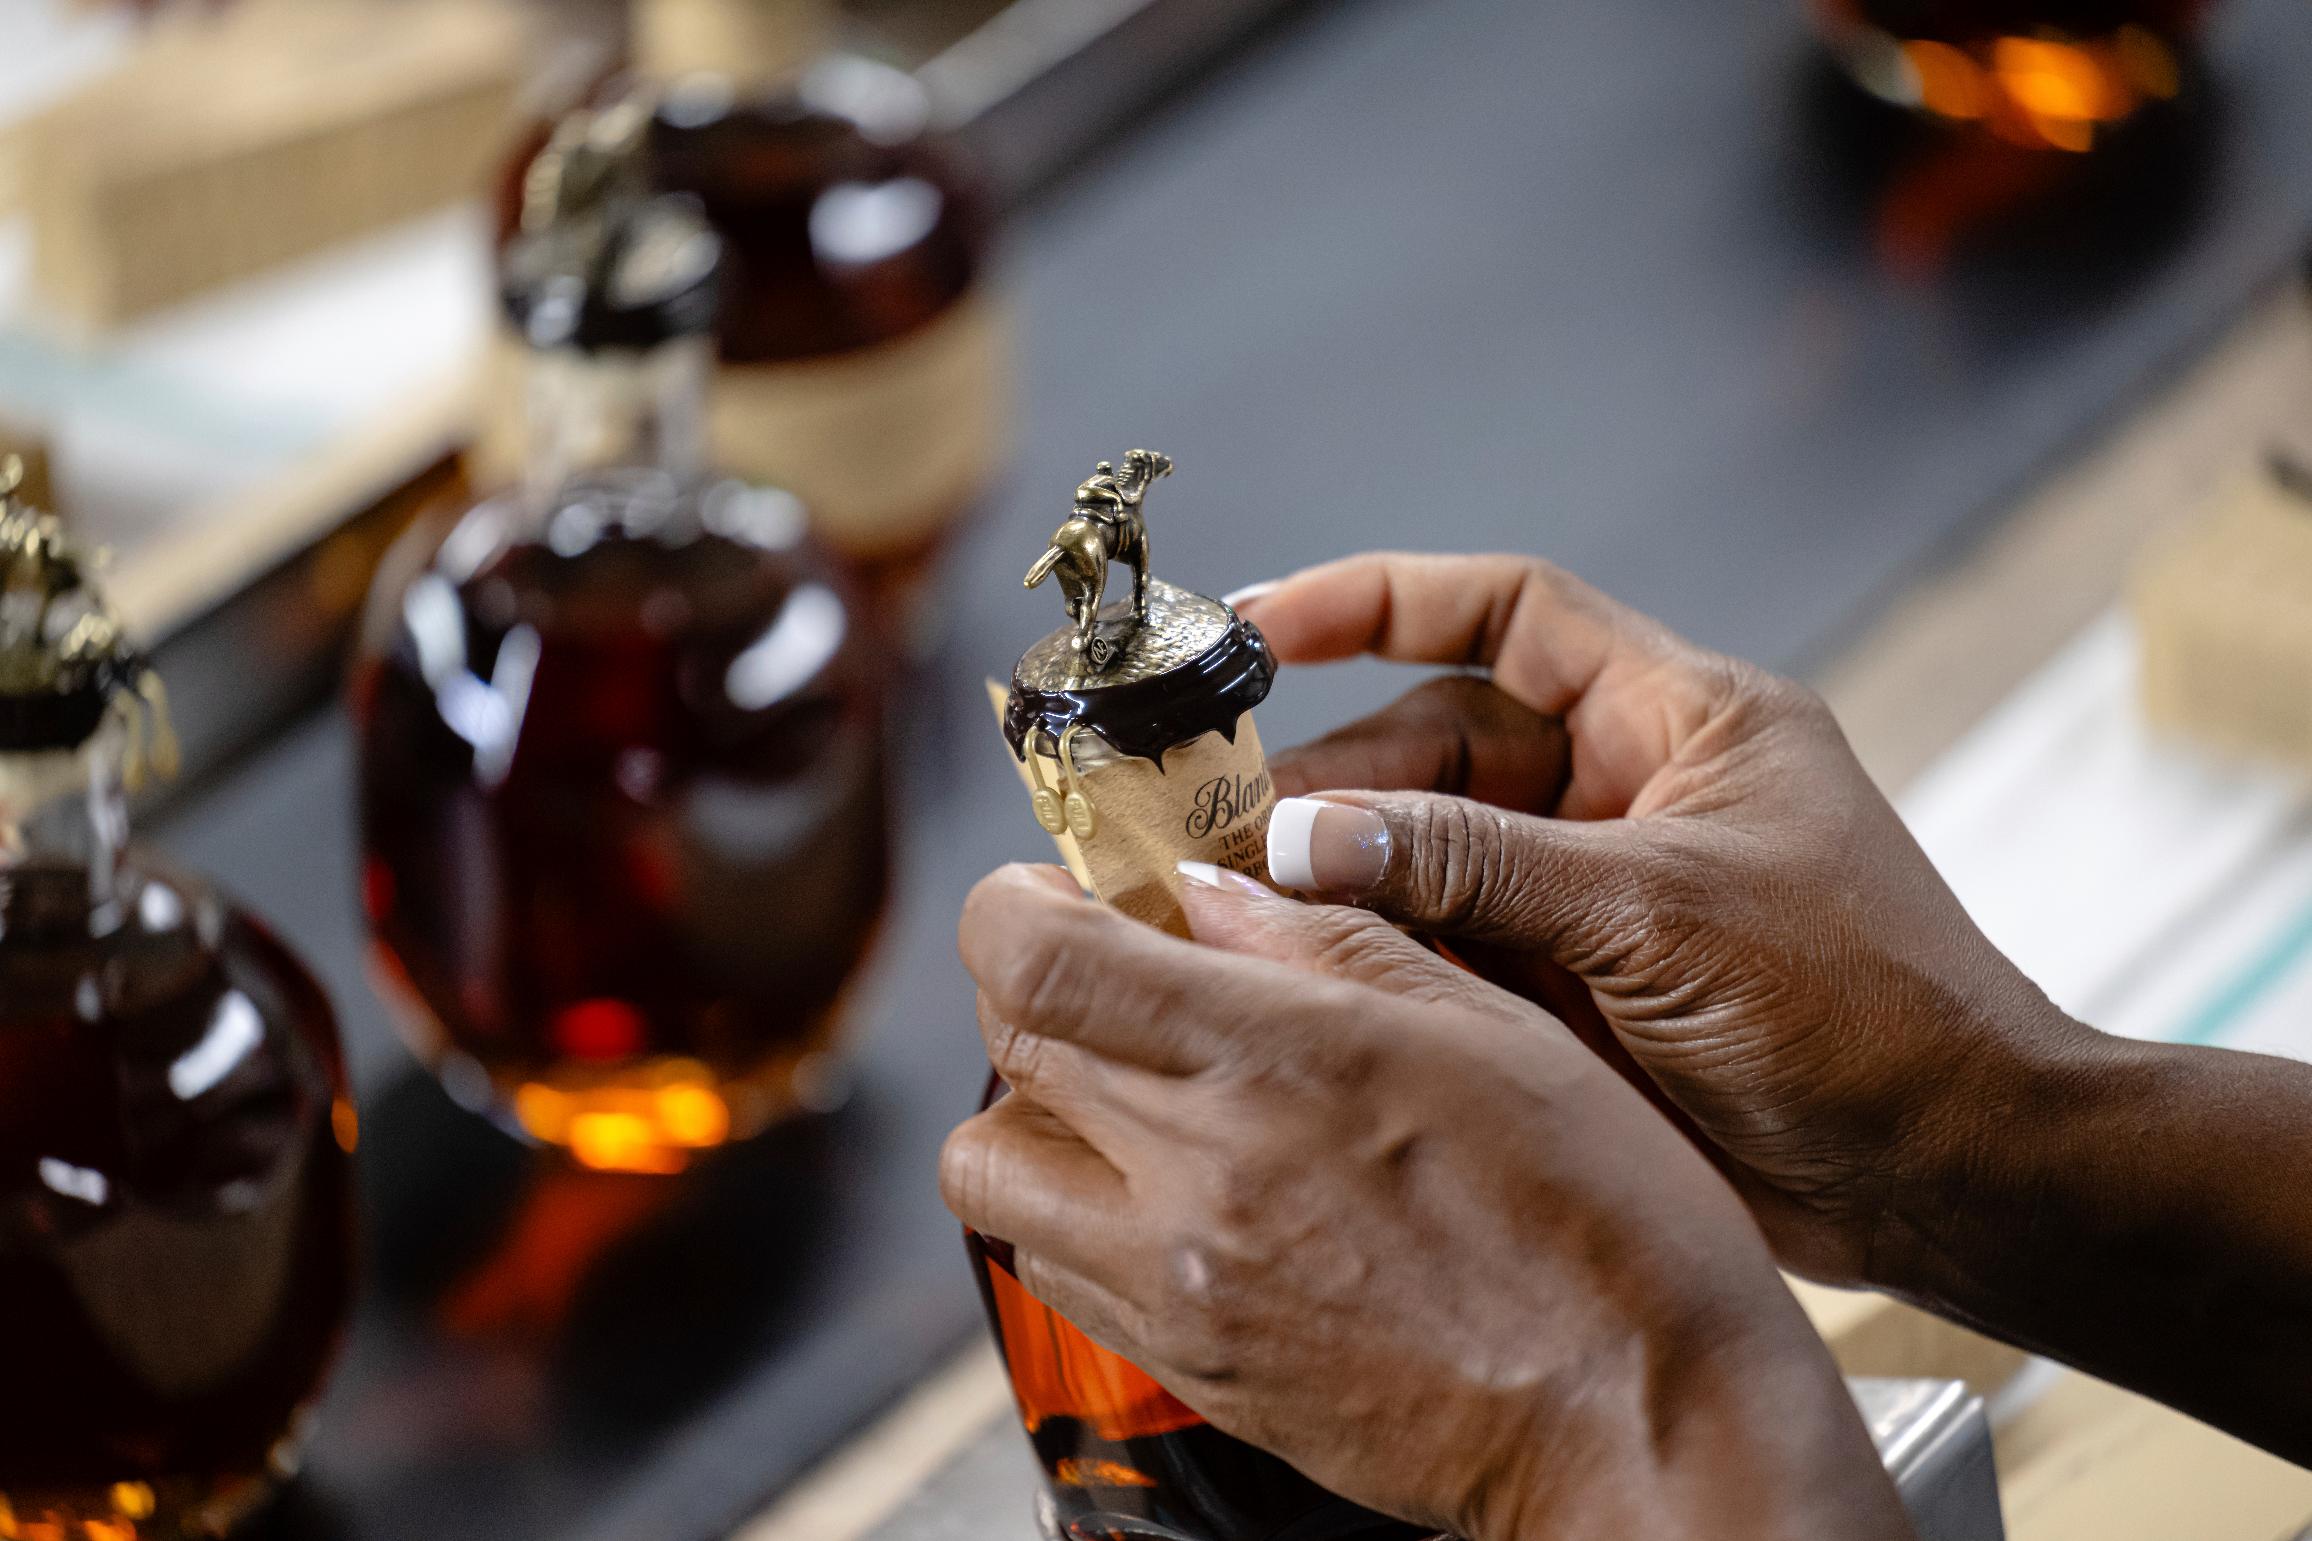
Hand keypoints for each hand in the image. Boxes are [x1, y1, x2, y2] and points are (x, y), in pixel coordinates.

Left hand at [943, 863, 1913, 1540]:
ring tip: (1136, 1093)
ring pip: (992, 1171)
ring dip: (1037, 1111)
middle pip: (1005, 1051)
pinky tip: (1175, 1188)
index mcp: (1275, 1065)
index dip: (1011, 904)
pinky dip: (1075, 1211)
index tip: (1054, 891)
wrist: (1641, 1428)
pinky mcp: (1188, 1369)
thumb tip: (1208, 891)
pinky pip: (1053, 1269)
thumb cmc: (1602, 1220)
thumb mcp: (1486, 1027)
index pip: (1035, 961)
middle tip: (1119, 974)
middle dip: (1040, 986)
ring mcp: (1177, 1289)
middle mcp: (1195, 1180)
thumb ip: (1327, 940)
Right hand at [1232, 552, 2095, 1288]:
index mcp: (1677, 719)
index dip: (1379, 601)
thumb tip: (1298, 836)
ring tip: (1230, 903)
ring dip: (1338, 876)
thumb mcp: (1657, 912)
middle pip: (1439, 747)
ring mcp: (1593, 898)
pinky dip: (1376, 961)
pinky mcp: (1573, 994)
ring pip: (1428, 858)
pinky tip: (1299, 976)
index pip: (1507, 612)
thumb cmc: (1866, 1012)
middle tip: (1214, 822)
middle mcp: (1624, 793)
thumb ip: (1475, 868)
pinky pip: (1447, 953)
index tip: (1258, 621)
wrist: (1953, 1178)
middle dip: (1331, 777)